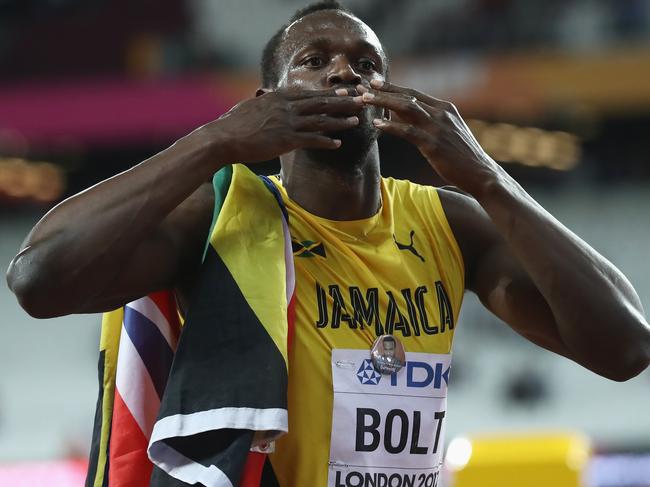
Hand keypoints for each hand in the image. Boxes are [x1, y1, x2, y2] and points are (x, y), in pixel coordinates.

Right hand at [201, 88, 362, 163]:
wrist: (223, 138)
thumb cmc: (233, 124)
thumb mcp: (250, 105)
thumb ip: (263, 99)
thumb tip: (265, 93)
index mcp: (278, 97)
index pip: (309, 93)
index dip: (329, 94)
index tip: (344, 93)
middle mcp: (286, 107)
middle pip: (320, 103)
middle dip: (342, 102)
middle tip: (360, 101)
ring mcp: (287, 123)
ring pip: (320, 120)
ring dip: (340, 121)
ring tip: (355, 121)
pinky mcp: (286, 140)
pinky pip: (311, 140)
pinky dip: (326, 142)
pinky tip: (337, 144)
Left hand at [354, 80, 499, 195]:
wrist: (480, 173)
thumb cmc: (461, 156)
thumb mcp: (448, 132)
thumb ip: (429, 122)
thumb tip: (405, 115)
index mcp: (445, 108)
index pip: (414, 93)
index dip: (393, 87)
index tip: (375, 82)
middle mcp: (441, 113)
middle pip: (408, 96)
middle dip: (384, 90)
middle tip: (363, 86)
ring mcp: (438, 128)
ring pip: (406, 108)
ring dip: (383, 102)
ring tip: (364, 100)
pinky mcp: (434, 144)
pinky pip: (408, 131)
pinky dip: (391, 125)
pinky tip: (376, 124)